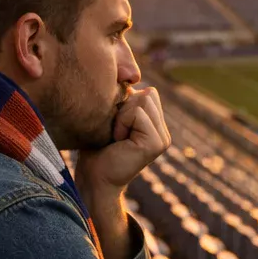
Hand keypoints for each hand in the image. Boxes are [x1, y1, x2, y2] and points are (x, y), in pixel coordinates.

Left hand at [73, 86, 170, 202]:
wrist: (94, 178)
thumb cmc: (96, 149)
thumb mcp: (112, 118)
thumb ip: (126, 101)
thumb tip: (130, 80)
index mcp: (156, 125)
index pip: (148, 92)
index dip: (126, 102)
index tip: (114, 125)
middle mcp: (163, 131)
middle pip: (149, 93)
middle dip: (125, 107)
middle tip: (115, 131)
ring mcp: (163, 138)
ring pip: (144, 100)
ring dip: (122, 115)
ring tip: (116, 136)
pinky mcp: (157, 143)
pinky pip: (139, 114)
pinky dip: (122, 123)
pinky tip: (118, 140)